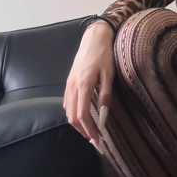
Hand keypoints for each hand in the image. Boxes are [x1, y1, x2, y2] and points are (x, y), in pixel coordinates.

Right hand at [63, 21, 114, 143]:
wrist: (93, 38)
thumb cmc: (104, 55)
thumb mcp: (109, 74)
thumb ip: (105, 96)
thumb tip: (103, 116)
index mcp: (83, 85)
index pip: (82, 114)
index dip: (88, 129)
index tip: (97, 139)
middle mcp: (73, 86)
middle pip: (72, 116)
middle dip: (82, 130)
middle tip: (94, 139)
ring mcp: (69, 84)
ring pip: (68, 111)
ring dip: (77, 123)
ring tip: (89, 130)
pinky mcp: (68, 81)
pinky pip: (66, 102)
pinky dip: (73, 113)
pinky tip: (81, 116)